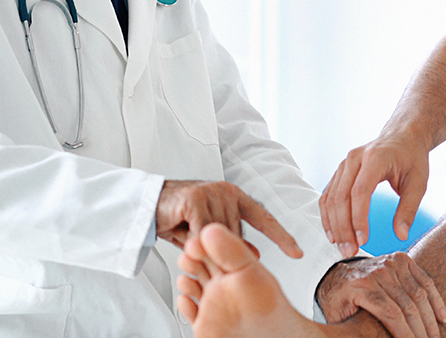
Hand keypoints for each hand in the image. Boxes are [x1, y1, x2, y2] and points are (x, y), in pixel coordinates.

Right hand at [156, 179, 301, 258]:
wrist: (148, 204)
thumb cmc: (178, 218)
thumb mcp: (209, 233)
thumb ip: (231, 241)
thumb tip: (255, 255)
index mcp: (235, 196)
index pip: (264, 219)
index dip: (281, 237)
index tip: (297, 253)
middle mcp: (227, 191)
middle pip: (235, 234)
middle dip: (219, 249)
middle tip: (198, 250)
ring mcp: (212, 192)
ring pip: (220, 235)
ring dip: (203, 245)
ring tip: (184, 235)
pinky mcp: (196, 198)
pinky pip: (203, 233)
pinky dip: (193, 241)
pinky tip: (183, 234)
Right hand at [175, 227, 261, 321]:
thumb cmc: (269, 307)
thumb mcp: (247, 269)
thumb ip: (230, 250)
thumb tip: (209, 229)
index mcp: (234, 266)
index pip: (214, 247)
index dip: (203, 241)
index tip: (196, 238)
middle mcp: (222, 283)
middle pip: (199, 264)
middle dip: (191, 258)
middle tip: (187, 254)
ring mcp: (213, 302)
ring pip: (191, 285)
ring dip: (185, 280)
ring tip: (187, 278)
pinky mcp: (205, 322)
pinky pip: (189, 310)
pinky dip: (185, 305)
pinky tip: (187, 301)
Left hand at [316, 254, 445, 337]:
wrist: (338, 272)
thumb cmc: (338, 300)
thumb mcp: (337, 316)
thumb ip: (351, 328)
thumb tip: (361, 337)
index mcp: (361, 286)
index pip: (390, 314)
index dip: (405, 334)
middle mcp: (378, 272)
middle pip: (408, 305)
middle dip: (420, 331)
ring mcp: (392, 263)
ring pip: (419, 294)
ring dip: (430, 319)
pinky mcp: (402, 260)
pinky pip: (424, 279)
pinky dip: (436, 299)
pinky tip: (442, 317)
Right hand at [319, 133, 429, 257]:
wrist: (402, 137)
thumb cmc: (411, 158)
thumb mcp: (419, 182)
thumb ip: (409, 209)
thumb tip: (401, 235)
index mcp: (375, 158)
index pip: (360, 191)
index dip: (358, 218)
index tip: (363, 240)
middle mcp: (354, 158)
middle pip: (341, 197)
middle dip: (344, 227)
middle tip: (350, 252)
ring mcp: (344, 164)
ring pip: (331, 198)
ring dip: (334, 225)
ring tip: (343, 248)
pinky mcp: (340, 172)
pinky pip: (328, 195)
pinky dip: (328, 216)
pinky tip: (334, 234)